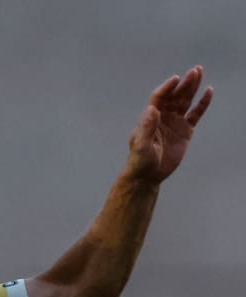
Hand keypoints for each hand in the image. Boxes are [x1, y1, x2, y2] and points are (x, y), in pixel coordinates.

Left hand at [126, 65, 212, 183]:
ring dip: (192, 88)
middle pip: (174, 95)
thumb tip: (151, 109)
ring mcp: (174, 122)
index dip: (167, 88)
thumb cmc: (139, 161)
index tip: (176, 79)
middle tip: (195, 70)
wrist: (148, 176)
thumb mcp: (141, 146)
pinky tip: (208, 92)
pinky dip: (202, 104)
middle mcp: (163, 116)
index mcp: (150, 118)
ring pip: (185, 101)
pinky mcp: (185, 131)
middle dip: (184, 83)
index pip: (158, 98)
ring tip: (199, 73)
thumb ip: (147, 128)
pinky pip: (195, 114)